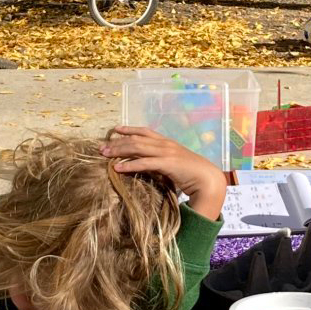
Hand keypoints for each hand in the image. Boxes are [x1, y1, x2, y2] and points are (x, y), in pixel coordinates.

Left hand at [103, 126, 227, 220]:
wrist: (208, 180)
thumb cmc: (192, 175)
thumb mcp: (175, 165)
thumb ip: (163, 163)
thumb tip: (151, 167)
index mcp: (167, 142)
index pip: (145, 131)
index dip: (129, 129)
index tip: (115, 130)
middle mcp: (165, 144)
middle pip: (136, 139)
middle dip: (118, 142)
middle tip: (102, 147)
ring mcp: (166, 152)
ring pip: (137, 148)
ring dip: (119, 151)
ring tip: (105, 156)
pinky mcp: (167, 163)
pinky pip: (144, 163)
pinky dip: (129, 165)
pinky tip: (117, 168)